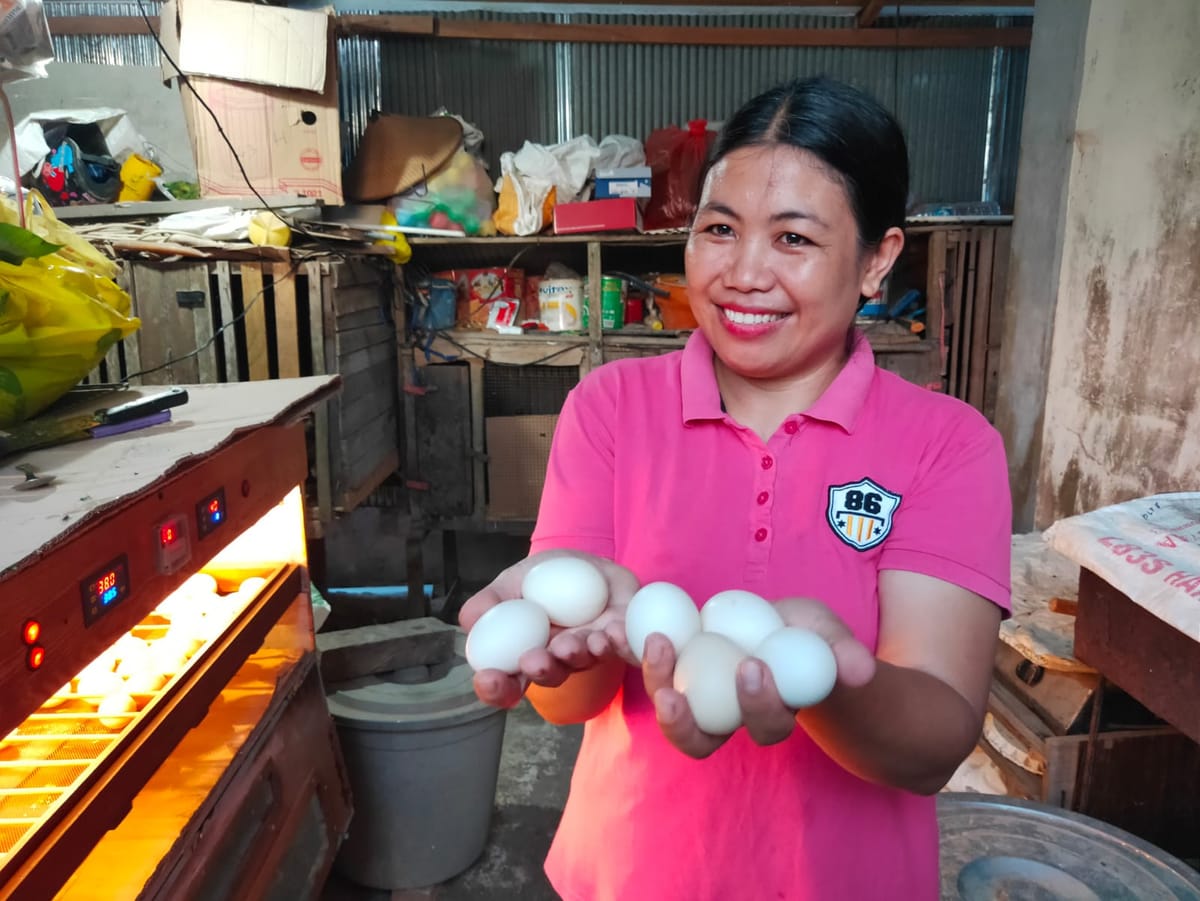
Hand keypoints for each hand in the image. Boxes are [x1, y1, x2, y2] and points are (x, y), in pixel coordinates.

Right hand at [459, 548, 639, 708]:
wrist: (586, 562)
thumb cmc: (542, 579)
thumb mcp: (510, 583)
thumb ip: (490, 602)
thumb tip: (468, 621)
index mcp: (525, 653)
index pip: (507, 683)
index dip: (496, 688)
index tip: (488, 679)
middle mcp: (558, 660)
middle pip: (549, 676)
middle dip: (542, 669)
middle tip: (534, 660)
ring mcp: (590, 651)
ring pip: (584, 661)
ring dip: (576, 654)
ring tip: (571, 642)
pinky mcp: (620, 637)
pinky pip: (622, 647)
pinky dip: (618, 641)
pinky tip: (610, 630)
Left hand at [644, 597, 877, 757]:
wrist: (780, 628)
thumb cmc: (810, 638)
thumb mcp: (829, 637)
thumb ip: (845, 654)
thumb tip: (859, 671)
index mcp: (771, 714)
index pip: (765, 727)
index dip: (757, 705)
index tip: (753, 667)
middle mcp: (728, 718)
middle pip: (701, 740)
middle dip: (684, 723)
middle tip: (672, 693)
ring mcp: (698, 695)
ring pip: (671, 710)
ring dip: (656, 682)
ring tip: (649, 646)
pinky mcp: (674, 666)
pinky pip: (650, 667)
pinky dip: (630, 651)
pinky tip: (616, 630)